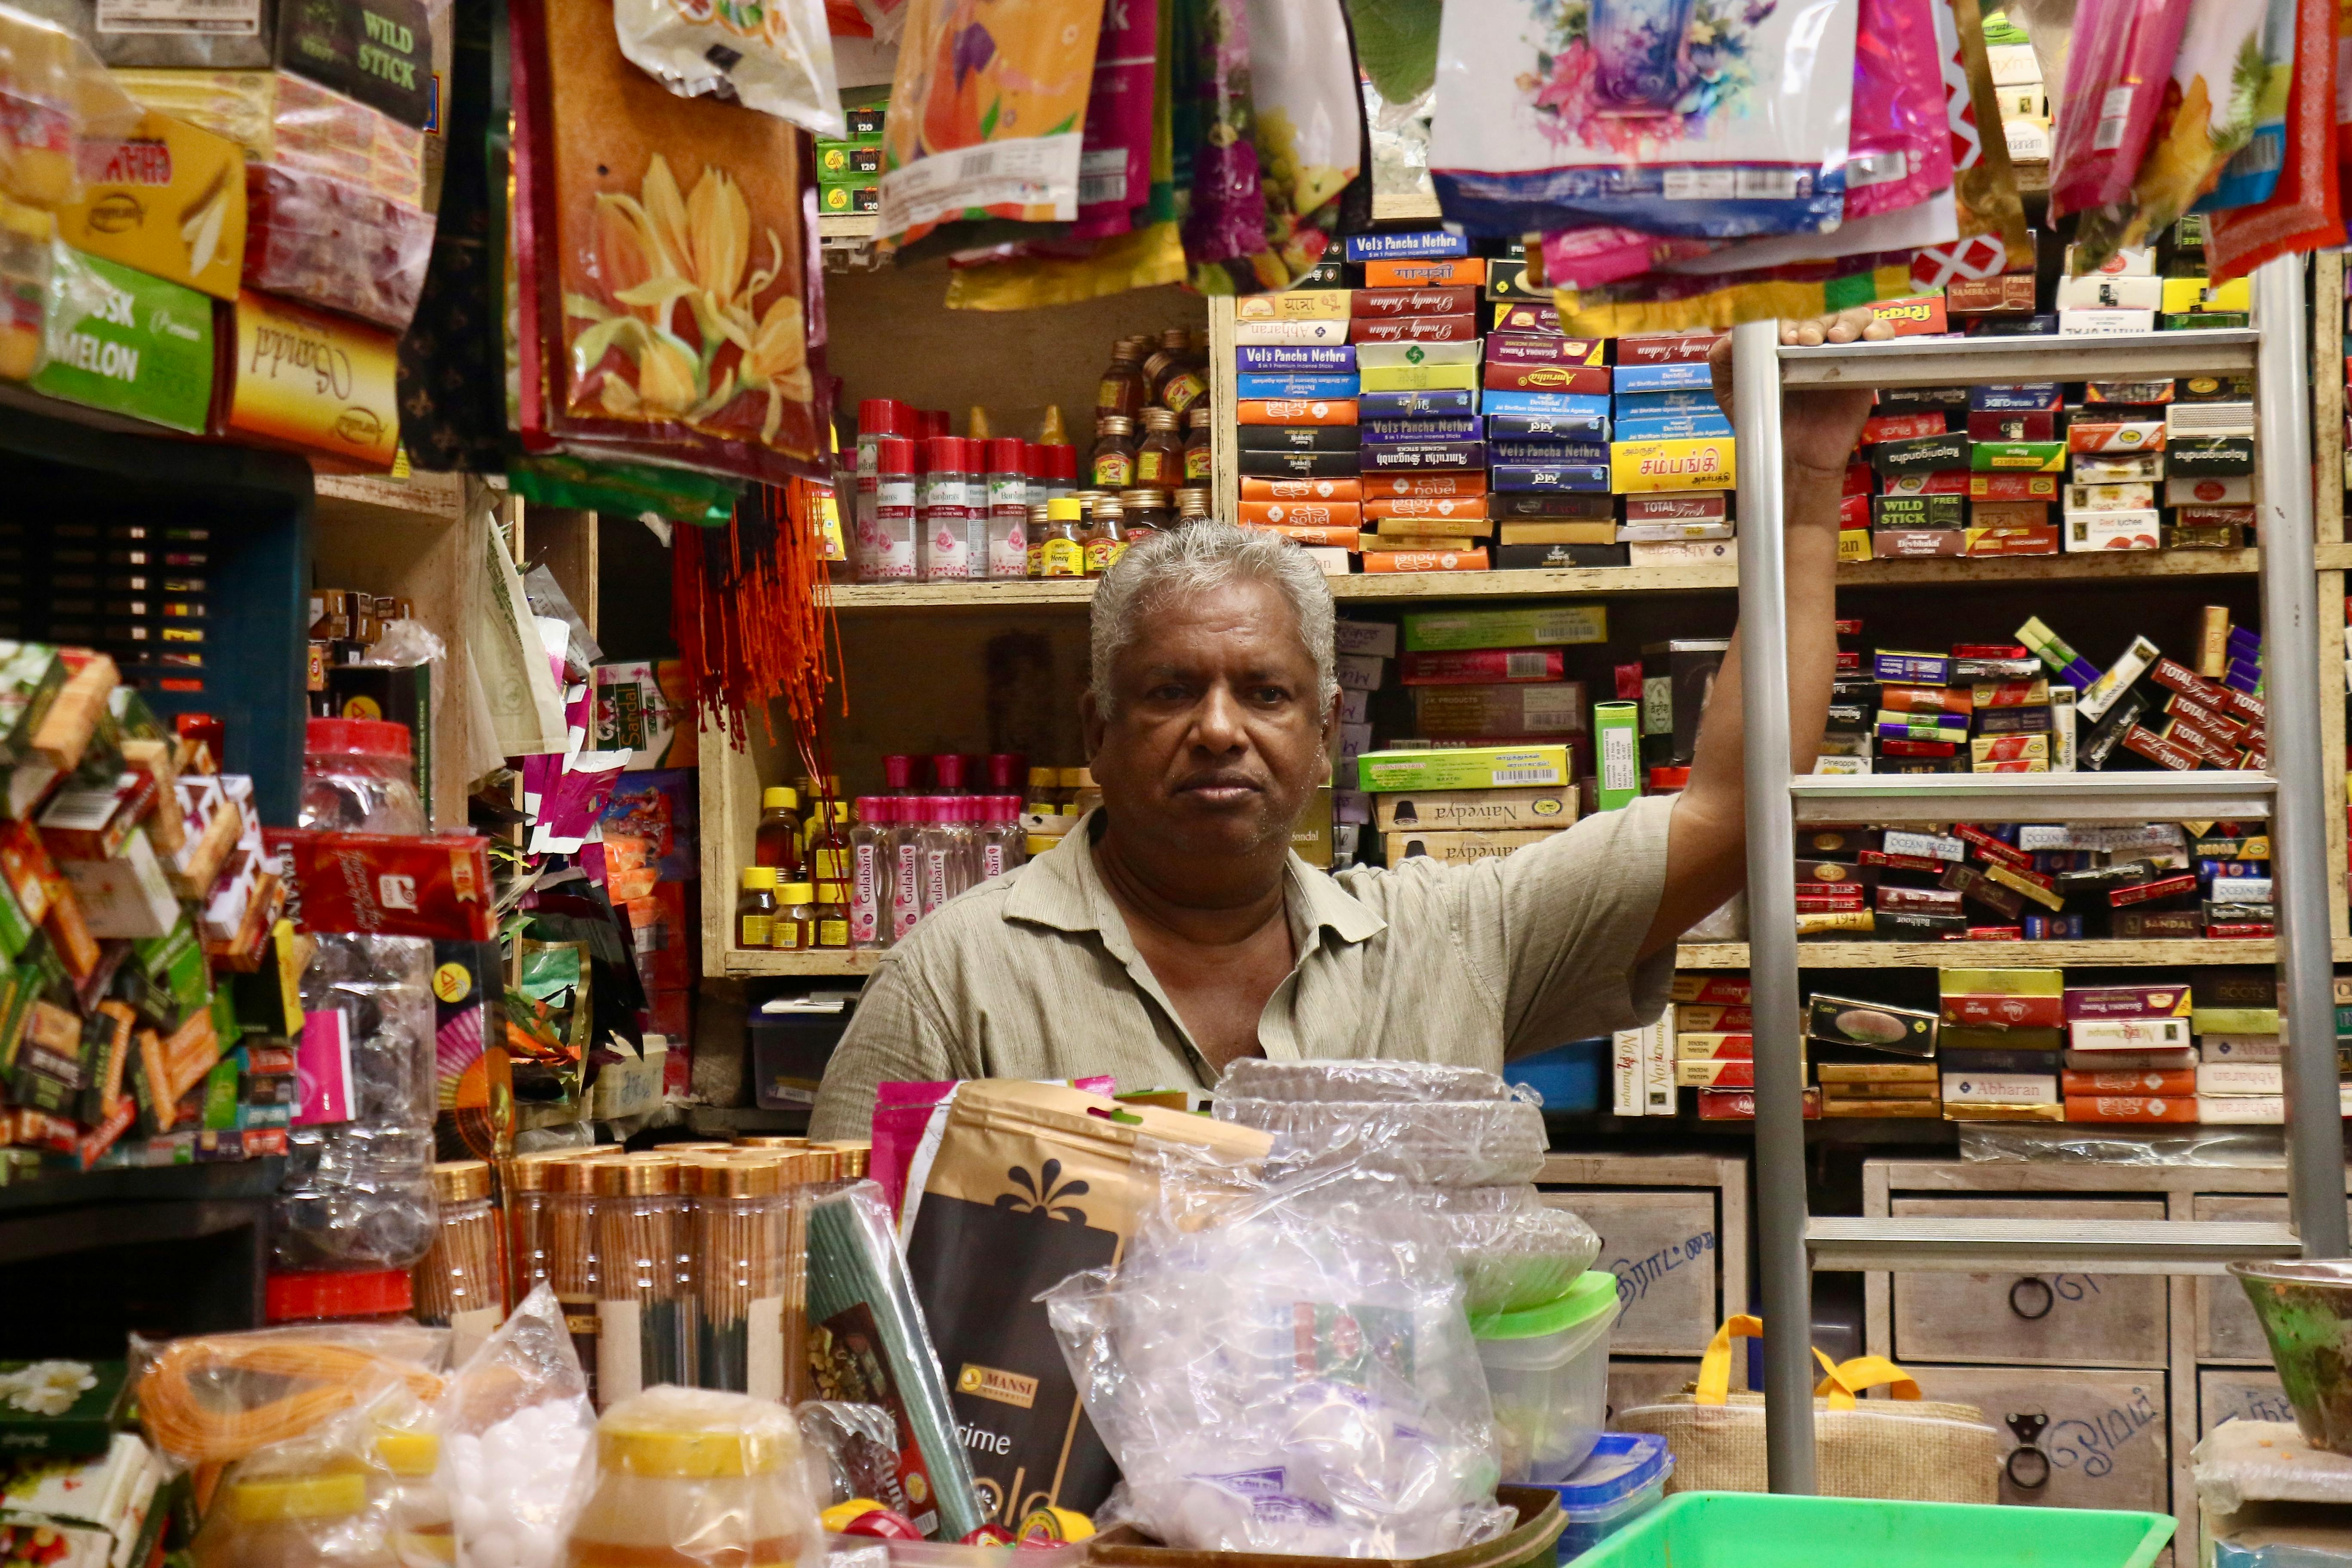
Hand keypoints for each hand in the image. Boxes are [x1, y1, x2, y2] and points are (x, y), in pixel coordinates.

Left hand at [1707, 312, 1876, 480]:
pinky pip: (1880, 341)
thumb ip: (1724, 361)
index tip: (1785, 336)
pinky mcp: (1866, 369)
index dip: (1792, 318)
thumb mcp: (1731, 392)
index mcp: (1786, 341)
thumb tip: (1731, 336)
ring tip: (1836, 339)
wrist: (1794, 459)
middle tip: (1805, 340)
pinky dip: (1879, 331)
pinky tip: (1870, 339)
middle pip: (1826, 313)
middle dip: (1816, 323)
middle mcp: (1815, 344)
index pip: (1794, 313)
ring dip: (1848, 322)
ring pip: (1855, 319)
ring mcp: (1842, 355)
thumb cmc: (1764, 422)